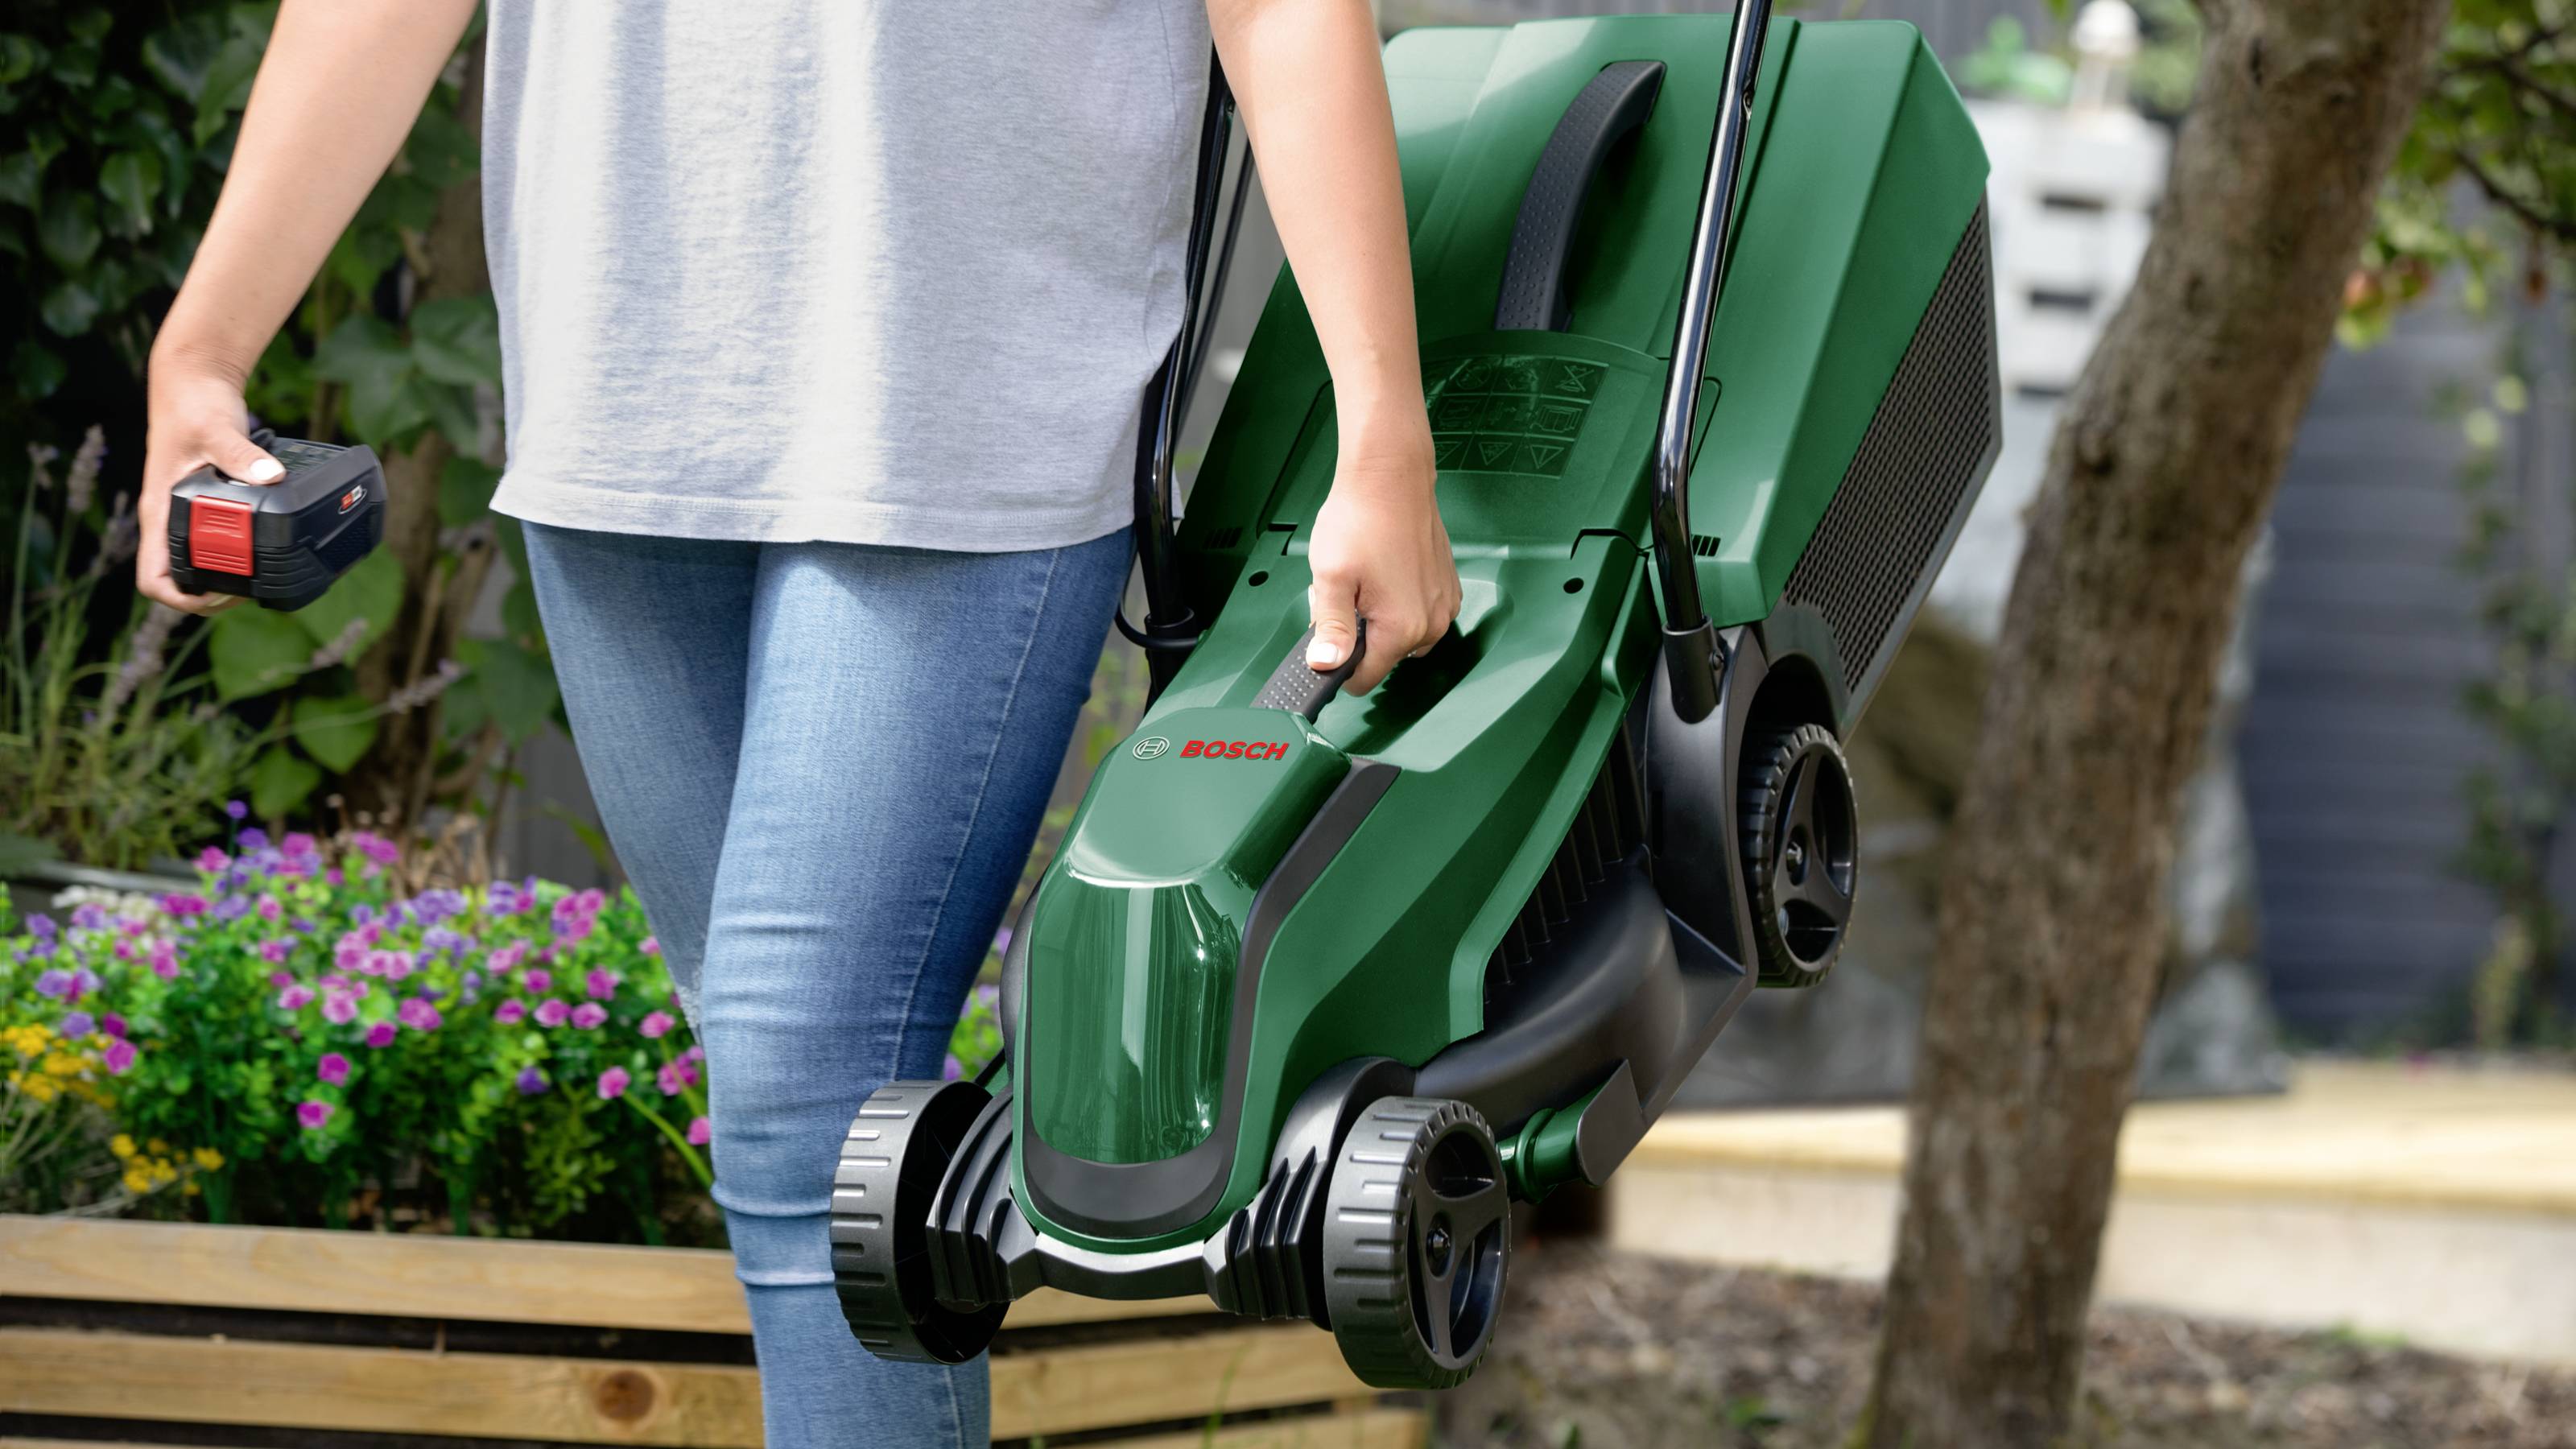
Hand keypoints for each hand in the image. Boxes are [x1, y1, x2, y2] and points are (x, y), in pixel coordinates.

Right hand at [138, 353, 283, 614]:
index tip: (221, 594)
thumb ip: (241, 455)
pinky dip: (234, 552)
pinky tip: (263, 549)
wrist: (193, 379)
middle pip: (177, 578)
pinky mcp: (203, 500)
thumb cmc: (195, 403)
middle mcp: (168, 515)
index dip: (183, 598)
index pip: (153, 577)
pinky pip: (211, 539)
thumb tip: (271, 477)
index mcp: (160, 510)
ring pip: (194, 561)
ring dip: (223, 577)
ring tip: (260, 576)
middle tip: (252, 589)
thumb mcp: (217, 429)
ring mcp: (184, 510)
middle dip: (211, 595)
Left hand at [1305, 425, 1457, 693]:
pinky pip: (1419, 613)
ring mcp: (1444, 605)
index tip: (1327, 638)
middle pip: (1384, 656)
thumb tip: (1326, 666)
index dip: (1338, 664)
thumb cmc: (1362, 518)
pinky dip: (1398, 602)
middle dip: (1357, 634)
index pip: (1365, 678)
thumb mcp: (1331, 577)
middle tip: (1343, 593)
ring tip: (1363, 581)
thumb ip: (1330, 629)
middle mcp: (1432, 623)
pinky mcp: (1448, 587)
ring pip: (1401, 636)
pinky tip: (1383, 573)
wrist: (1391, 475)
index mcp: (1402, 628)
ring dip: (1378, 618)